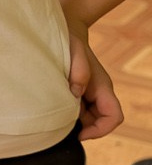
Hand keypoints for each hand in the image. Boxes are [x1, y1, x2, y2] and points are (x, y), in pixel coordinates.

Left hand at [65, 19, 124, 139]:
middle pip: (99, 122)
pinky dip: (66, 113)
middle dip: (83, 127)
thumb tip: (75, 94)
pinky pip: (77, 110)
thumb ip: (78, 72)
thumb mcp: (74, 52)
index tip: (79, 133)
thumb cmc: (69, 40)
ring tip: (53, 113)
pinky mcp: (77, 92)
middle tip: (59, 124)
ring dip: (73, 120)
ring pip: (87, 118)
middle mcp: (98, 93)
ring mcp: (88, 94)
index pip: (114, 117)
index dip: (100, 130)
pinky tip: (51, 106)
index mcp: (102, 87)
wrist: (65, 30)